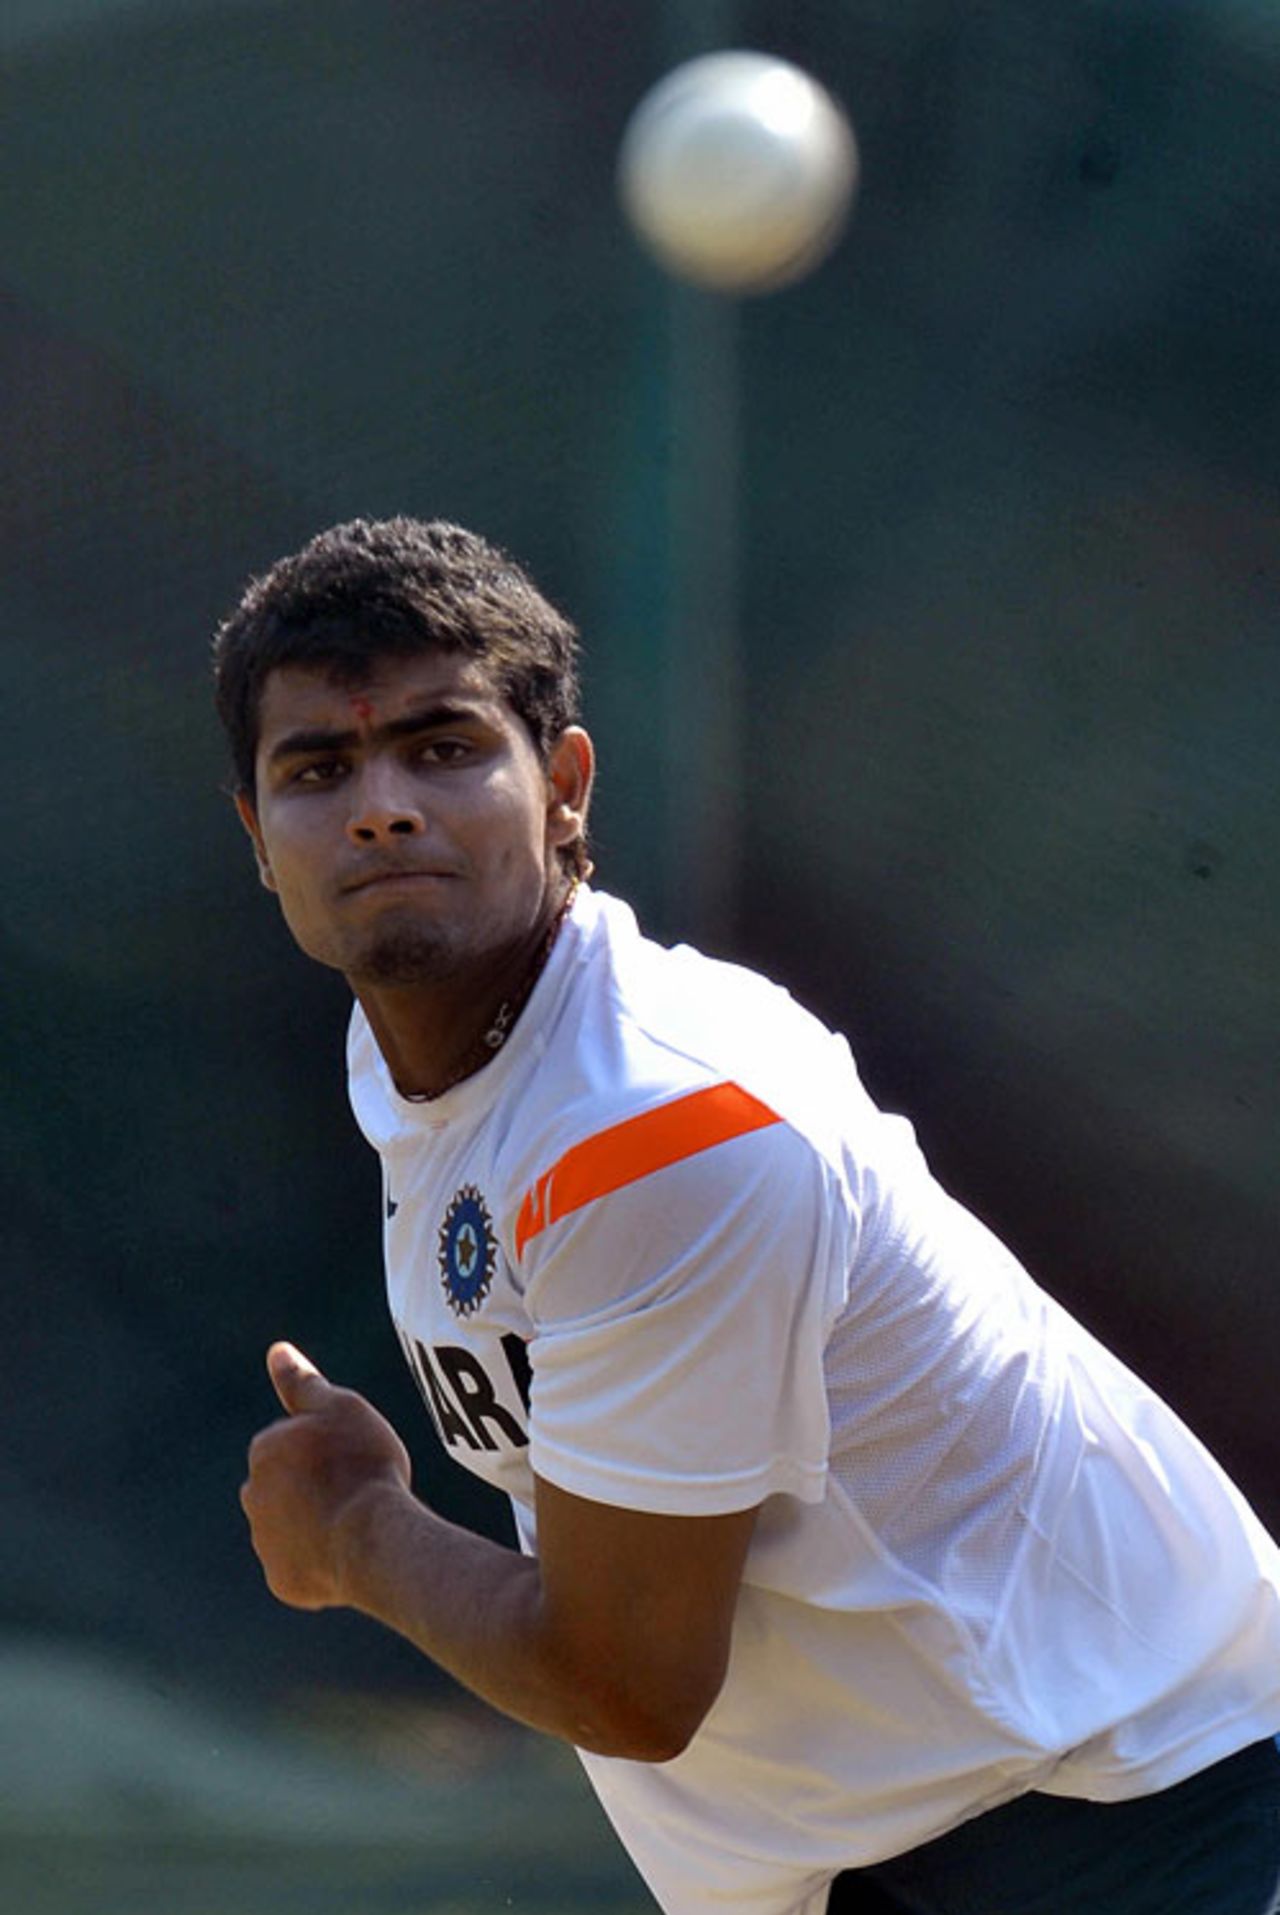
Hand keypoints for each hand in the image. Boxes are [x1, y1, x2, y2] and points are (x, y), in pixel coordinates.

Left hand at [241, 1342, 412, 1610]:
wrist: (372, 1538)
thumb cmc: (362, 1465)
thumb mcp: (342, 1407)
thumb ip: (304, 1383)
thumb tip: (278, 1351)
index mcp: (265, 1450)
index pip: (288, 1444)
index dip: (323, 1449)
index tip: (352, 1456)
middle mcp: (253, 1495)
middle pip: (283, 1486)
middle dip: (310, 1488)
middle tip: (355, 1489)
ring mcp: (265, 1542)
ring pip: (289, 1528)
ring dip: (313, 1524)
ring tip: (356, 1523)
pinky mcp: (281, 1581)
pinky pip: (299, 1567)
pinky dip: (319, 1562)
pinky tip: (350, 1553)